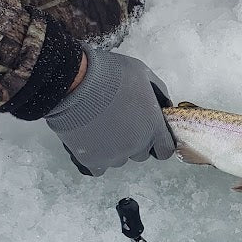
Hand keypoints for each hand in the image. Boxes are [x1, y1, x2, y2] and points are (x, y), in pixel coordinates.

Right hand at [44, 46, 175, 175]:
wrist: (76, 83)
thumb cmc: (110, 75)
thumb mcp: (144, 74)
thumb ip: (159, 93)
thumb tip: (165, 105)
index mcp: (153, 127)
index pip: (165, 150)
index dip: (158, 143)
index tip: (150, 136)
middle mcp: (137, 145)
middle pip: (141, 154)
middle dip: (134, 142)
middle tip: (120, 123)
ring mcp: (114, 156)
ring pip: (119, 160)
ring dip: (113, 148)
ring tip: (101, 127)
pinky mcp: (92, 161)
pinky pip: (98, 167)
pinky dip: (95, 157)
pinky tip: (90, 140)